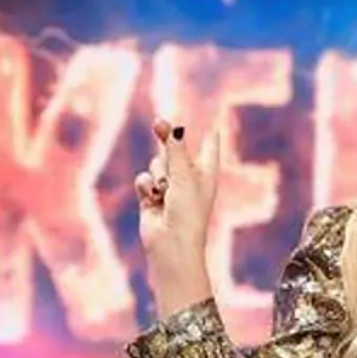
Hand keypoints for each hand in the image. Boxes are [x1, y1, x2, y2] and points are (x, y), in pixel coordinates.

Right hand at [134, 119, 218, 315]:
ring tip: (164, 192)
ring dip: (157, 174)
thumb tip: (172, 126)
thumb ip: (175, 150)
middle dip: (166, 138)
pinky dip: (146, 187)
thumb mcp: (183, 176)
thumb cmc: (187, 213)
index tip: (212, 112)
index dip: (208, 129)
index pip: (209, 144)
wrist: (171, 245)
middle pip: (175, 147)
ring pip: (156, 163)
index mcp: (207, 172)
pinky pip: (144, 179)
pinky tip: (152, 200)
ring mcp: (170, 187)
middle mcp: (190, 177)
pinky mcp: (152, 196)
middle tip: (158, 123)